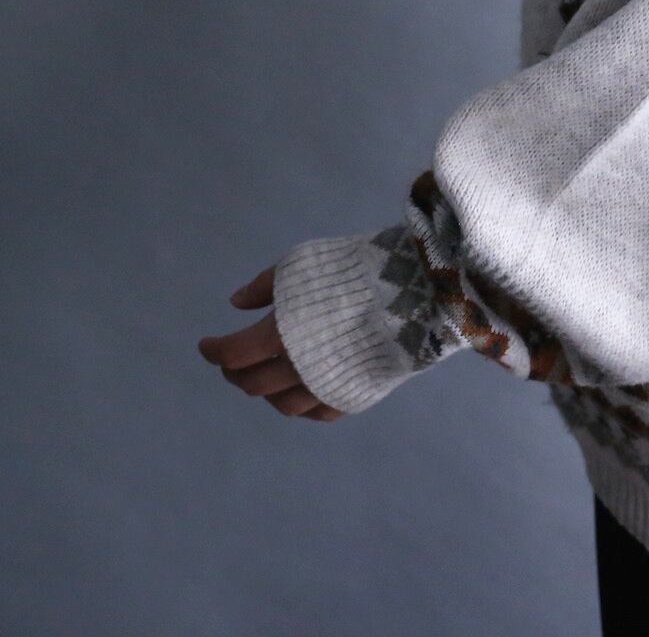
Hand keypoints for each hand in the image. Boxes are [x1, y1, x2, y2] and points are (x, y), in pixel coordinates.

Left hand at [197, 265, 344, 420]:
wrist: (413, 293)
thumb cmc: (352, 271)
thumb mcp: (300, 265)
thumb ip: (264, 287)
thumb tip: (236, 304)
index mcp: (278, 336)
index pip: (231, 355)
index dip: (213, 350)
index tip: (206, 344)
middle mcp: (296, 370)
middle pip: (252, 383)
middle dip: (235, 372)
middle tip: (233, 361)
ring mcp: (324, 390)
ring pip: (281, 404)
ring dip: (266, 390)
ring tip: (266, 374)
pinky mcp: (351, 398)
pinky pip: (316, 412)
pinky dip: (302, 403)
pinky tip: (301, 388)